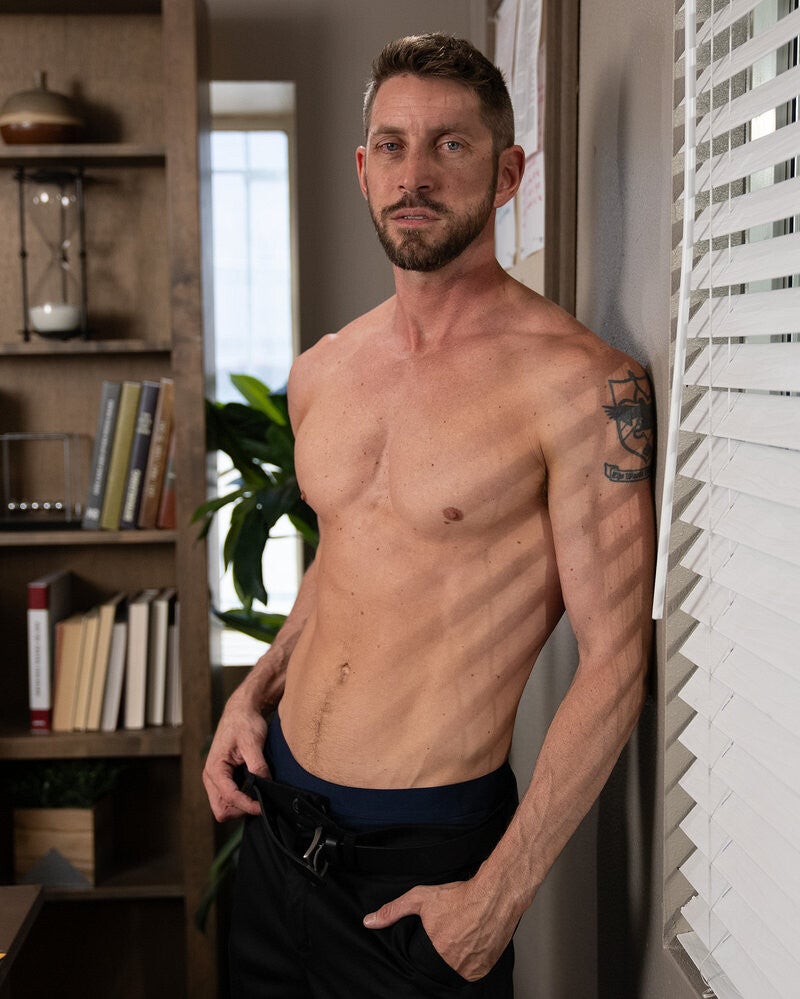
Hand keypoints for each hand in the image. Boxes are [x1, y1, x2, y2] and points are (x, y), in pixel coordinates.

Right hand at [202, 689, 269, 820]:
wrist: (241, 711)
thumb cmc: (244, 723)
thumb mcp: (253, 743)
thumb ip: (258, 765)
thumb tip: (265, 785)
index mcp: (215, 769)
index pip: (229, 798)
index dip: (247, 805)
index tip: (264, 806)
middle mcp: (210, 777)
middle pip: (221, 810)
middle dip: (240, 810)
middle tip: (260, 801)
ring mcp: (215, 779)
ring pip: (224, 807)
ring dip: (241, 806)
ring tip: (258, 794)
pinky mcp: (223, 778)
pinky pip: (228, 799)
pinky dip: (240, 800)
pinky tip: (254, 789)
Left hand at [363, 877, 516, 982]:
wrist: (494, 895)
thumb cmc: (460, 896)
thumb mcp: (420, 898)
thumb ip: (393, 911)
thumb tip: (370, 921)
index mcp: (436, 951)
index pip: (423, 964)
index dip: (426, 951)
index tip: (432, 940)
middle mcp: (454, 964)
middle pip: (440, 967)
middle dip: (441, 953)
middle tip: (448, 935)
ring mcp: (472, 968)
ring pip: (457, 970)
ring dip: (456, 958)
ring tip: (459, 937)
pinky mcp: (486, 967)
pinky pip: (473, 970)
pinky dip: (470, 960)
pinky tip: (470, 942)